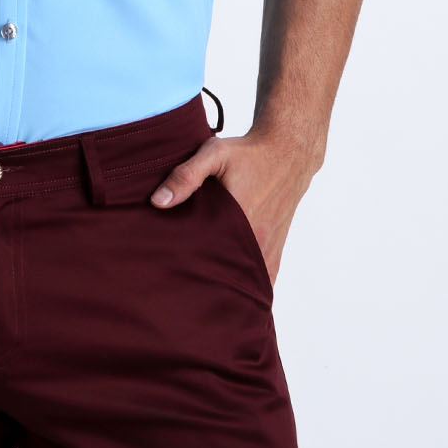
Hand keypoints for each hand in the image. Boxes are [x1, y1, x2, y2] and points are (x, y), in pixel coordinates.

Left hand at [147, 121, 321, 285]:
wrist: (288, 152)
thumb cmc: (248, 153)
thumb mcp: (214, 154)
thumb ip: (186, 176)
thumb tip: (158, 201)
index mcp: (238, 218)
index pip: (208, 255)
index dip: (190, 268)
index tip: (172, 275)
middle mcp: (257, 236)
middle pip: (226, 272)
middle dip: (206, 282)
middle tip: (182, 288)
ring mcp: (269, 244)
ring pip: (248, 278)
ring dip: (229, 286)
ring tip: (205, 295)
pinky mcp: (277, 245)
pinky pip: (266, 276)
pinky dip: (251, 285)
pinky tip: (236, 294)